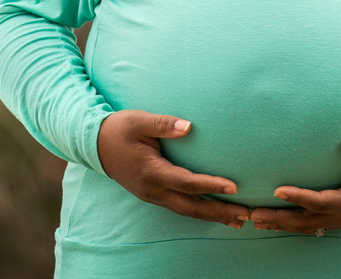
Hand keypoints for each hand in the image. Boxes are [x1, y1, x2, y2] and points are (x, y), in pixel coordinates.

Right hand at [97, 110, 250, 227]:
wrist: (96, 145)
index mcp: (152, 172)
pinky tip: (213, 211)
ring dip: (212, 216)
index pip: (187, 182)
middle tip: (245, 214)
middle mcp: (153, 190)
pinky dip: (199, 211)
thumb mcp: (140, 121)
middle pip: (191, 207)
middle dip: (219, 212)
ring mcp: (153, 195)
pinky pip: (180, 207)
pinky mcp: (153, 194)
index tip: (233, 187)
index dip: (210, 185)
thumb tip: (188, 126)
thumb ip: (164, 124)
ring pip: (186, 211)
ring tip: (236, 219)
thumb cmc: (120, 129)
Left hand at [249, 139, 340, 234]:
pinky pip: (312, 224)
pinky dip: (293, 224)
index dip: (299, 197)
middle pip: (307, 221)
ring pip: (307, 226)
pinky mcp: (340, 217)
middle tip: (253, 215)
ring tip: (256, 220)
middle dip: (280, 219)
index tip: (277, 190)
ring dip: (282, 224)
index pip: (320, 201)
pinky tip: (277, 220)